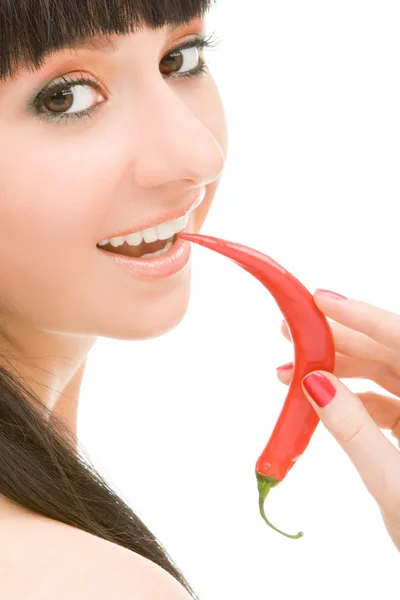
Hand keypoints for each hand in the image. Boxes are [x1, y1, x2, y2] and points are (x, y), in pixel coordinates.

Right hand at [276, 289, 399, 550]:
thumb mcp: (392, 484)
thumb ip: (353, 430)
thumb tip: (316, 382)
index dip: (361, 316)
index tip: (320, 299)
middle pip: (388, 352)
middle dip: (336, 341)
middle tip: (291, 333)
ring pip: (383, 374)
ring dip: (337, 369)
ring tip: (291, 372)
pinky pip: (383, 401)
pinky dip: (349, 398)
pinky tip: (320, 402)